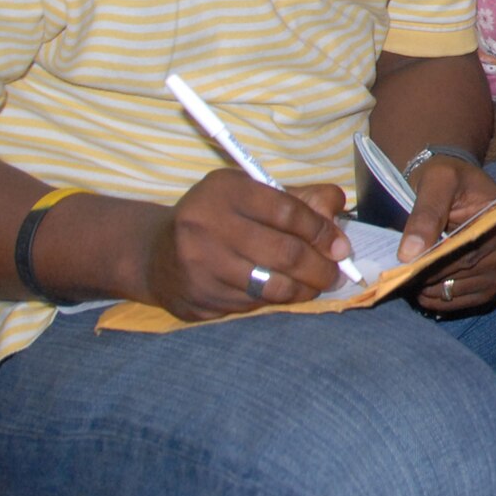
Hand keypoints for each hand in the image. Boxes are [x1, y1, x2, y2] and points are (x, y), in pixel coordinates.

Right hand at [143, 169, 352, 320]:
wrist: (155, 253)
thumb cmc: (219, 217)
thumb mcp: (252, 193)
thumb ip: (298, 198)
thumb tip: (337, 205)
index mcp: (224, 190)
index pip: (287, 212)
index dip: (321, 231)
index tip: (341, 247)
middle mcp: (205, 225)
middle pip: (284, 253)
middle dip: (320, 268)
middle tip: (336, 274)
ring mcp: (197, 266)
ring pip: (270, 285)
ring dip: (302, 290)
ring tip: (315, 287)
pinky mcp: (195, 299)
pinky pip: (249, 305)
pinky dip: (272, 301)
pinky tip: (279, 294)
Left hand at [401, 157, 495, 313]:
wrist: (456, 184)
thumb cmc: (449, 178)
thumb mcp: (436, 182)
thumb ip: (425, 215)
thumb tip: (410, 254)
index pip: (468, 252)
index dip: (434, 263)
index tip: (405, 268)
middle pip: (466, 273)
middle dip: (430, 278)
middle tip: (398, 278)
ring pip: (464, 291)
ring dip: (433, 291)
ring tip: (408, 282)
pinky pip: (468, 302)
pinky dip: (443, 299)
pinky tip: (422, 291)